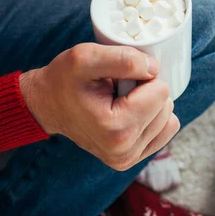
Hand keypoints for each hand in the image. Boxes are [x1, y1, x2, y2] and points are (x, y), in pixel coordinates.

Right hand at [19, 44, 179, 170]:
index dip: (141, 76)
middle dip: (145, 91)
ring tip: (119, 100)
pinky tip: (128, 111)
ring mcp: (127, 159)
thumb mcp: (85, 56)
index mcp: (115, 128)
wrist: (47, 104)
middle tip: (117, 89)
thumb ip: (123, 58)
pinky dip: (151, 116)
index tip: (118, 78)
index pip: (161, 91)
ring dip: (147, 103)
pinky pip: (164, 130)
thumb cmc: (64, 79)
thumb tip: (154, 69)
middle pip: (165, 105)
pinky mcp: (130, 159)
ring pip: (167, 117)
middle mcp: (123, 151)